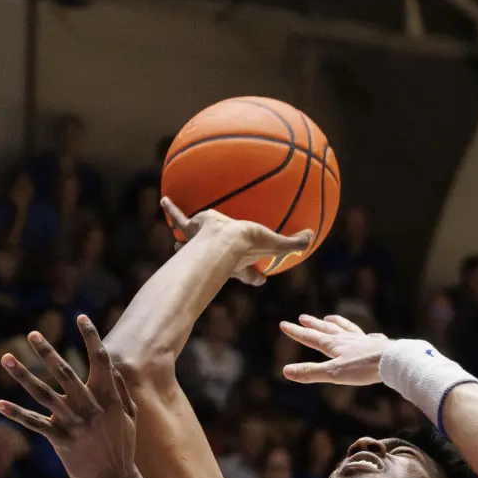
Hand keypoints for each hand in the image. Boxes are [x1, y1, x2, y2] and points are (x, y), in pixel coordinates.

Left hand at [0, 316, 139, 477]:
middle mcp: (91, 407)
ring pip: (44, 394)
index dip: (91, 337)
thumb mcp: (130, 417)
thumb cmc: (124, 447)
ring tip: (6, 358)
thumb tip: (111, 368)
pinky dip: (17, 414)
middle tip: (32, 333)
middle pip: (65, 373)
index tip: (81, 317)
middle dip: (48, 352)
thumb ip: (120, 391)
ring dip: (23, 375)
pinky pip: (35, 423)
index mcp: (110, 398)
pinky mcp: (61, 440)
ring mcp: (74, 423)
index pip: (100, 360)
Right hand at [161, 197, 314, 286]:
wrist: (222, 240)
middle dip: (220, 264)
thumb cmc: (248, 243)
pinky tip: (164, 199)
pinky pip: (179, 218)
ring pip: (192, 242)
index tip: (260, 278)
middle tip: (220, 262)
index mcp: (239, 262)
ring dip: (186, 242)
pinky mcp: (191, 229)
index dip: (254, 277)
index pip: (249, 274)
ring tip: (178, 240)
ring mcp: (202, 243)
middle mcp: (219, 256)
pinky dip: (171, 209)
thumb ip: (295, 243)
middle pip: (220, 261)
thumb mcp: (275, 241)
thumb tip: (313, 236)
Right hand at [279, 315, 388, 385]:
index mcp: (335, 345)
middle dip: (313, 325)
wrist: (393, 361)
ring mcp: (364, 341)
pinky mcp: (379, 346)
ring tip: (330, 319)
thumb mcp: (333, 373)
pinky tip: (373, 335)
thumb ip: (311, 372)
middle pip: (327, 330)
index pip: (311, 337)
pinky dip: (368, 335)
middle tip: (303, 317)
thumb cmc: (363, 368)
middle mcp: (348, 339)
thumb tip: (285, 370)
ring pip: (348, 329)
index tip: (284, 324)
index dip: (297, 332)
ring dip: (337, 324)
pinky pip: (371, 337)